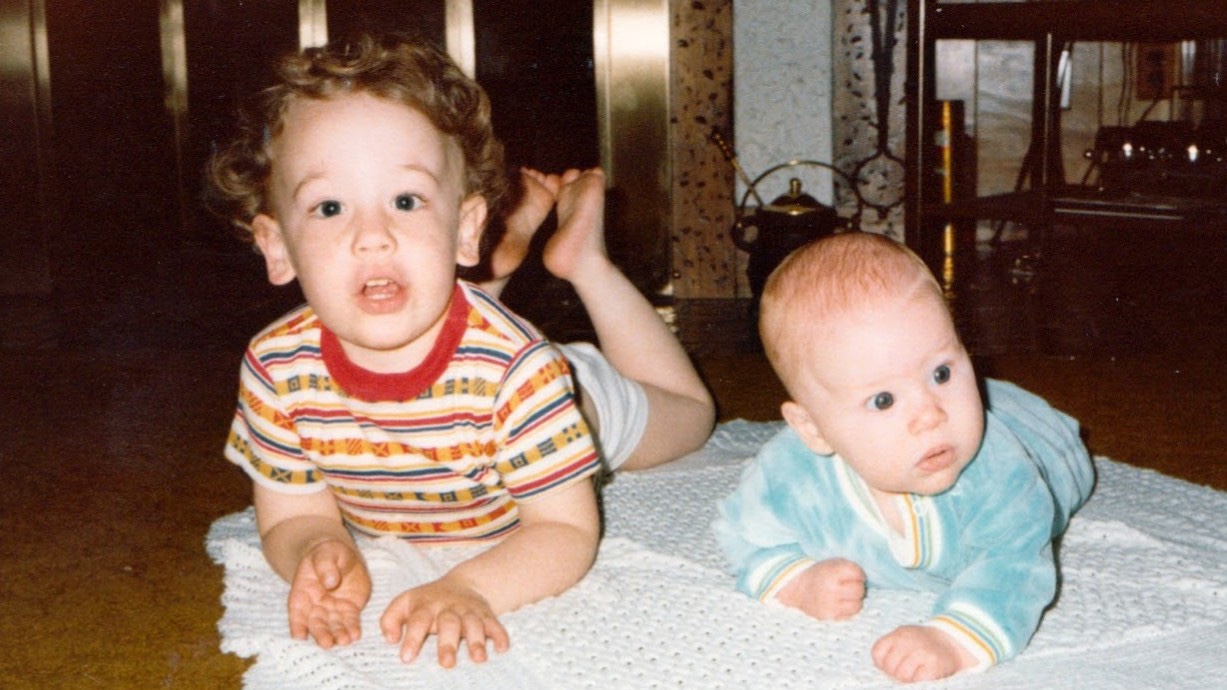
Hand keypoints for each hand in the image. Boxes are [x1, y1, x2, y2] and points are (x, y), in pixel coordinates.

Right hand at [287, 538, 371, 648]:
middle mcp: (315, 606)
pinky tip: (356, 635)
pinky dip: (352, 629)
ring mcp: (332, 610)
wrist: (340, 556)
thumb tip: (330, 581)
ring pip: (333, 626)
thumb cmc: (327, 554)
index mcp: (302, 593)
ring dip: (338, 635)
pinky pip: (350, 621)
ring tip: (345, 641)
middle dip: (321, 634)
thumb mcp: (325, 554)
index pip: (297, 612)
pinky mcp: (349, 609)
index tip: (299, 637)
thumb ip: (326, 566)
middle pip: (316, 623)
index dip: (297, 625)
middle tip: (328, 643)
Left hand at [379, 576, 510, 667]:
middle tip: (447, 663)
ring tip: (479, 659)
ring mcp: (469, 611)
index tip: (406, 658)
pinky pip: (495, 623)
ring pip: (474, 623)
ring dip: (477, 640)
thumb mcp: (404, 603)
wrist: (462, 584)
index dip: (412, 638)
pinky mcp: (486, 615)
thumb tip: (391, 639)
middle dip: (448, 643)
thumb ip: (390, 620)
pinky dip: (500, 634)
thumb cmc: (427, 602)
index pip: (418, 620)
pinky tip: (501, 648)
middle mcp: (448, 608)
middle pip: (449, 622)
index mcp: (426, 605)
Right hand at [775, 558, 864, 619]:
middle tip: (851, 585)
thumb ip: (848, 567)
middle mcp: (830, 589)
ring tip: (847, 595)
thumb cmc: (819, 574)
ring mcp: (829, 605)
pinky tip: (841, 603)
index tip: (853, 574)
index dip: (858, 573)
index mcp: (830, 572)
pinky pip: (849, 615)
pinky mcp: (828, 616)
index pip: (857, 573)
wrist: (798, 588)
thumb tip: (865, 579)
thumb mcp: (831, 563)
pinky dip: (848, 609)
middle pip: (859, 590)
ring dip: (855, 600)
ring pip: (857, 605)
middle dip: (858, 586)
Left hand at [871, 625, 975, 682]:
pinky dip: (919, 681)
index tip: (893, 664)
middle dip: (895, 673)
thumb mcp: (904, 640)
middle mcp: (909, 640)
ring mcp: (922, 652)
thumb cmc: (923, 646)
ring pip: (902, 675)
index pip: (877, 652)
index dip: (883, 664)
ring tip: (916, 674)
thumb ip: (891, 651)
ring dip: (908, 679)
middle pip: (889, 666)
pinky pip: (918, 680)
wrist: (952, 643)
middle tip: (907, 671)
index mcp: (899, 634)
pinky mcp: (934, 665)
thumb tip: (883, 672)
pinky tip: (925, 676)